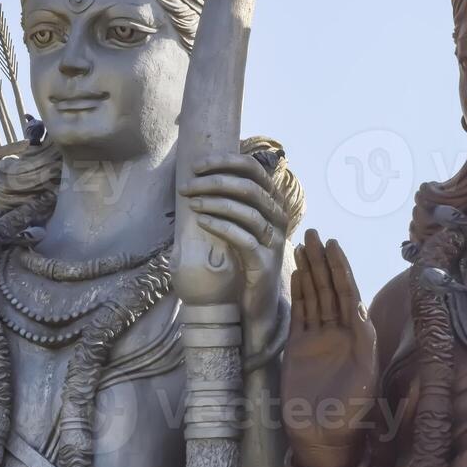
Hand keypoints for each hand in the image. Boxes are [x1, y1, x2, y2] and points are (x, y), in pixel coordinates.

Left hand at [179, 152, 287, 362]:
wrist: (252, 304)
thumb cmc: (239, 261)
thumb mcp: (236, 225)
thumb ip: (228, 201)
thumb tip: (196, 176)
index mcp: (272, 203)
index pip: (254, 169)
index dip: (225, 162)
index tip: (198, 165)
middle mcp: (279, 218)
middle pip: (249, 187)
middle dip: (214, 181)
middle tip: (187, 186)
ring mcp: (274, 241)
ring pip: (247, 210)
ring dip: (214, 202)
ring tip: (191, 202)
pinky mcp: (264, 262)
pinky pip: (243, 238)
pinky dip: (220, 225)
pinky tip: (201, 221)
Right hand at [282, 230, 377, 466]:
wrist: (322, 436)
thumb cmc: (350, 414)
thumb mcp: (366, 384)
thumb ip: (367, 351)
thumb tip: (366, 320)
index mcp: (359, 336)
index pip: (348, 294)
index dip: (341, 269)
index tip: (333, 247)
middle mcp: (340, 331)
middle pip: (330, 288)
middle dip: (323, 262)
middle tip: (314, 235)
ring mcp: (319, 337)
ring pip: (314, 296)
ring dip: (309, 271)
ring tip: (302, 246)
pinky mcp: (300, 346)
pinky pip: (300, 313)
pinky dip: (299, 293)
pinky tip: (296, 275)